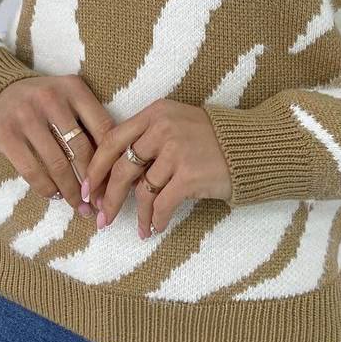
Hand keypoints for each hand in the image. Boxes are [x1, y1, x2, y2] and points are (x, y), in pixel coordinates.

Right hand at [0, 74, 116, 216]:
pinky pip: (32, 170)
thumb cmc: (41, 102)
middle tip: (99, 203)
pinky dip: (47, 188)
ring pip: (58, 164)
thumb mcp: (67, 98)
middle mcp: (51, 98)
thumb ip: (88, 121)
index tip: (115, 183)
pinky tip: (55, 196)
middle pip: (81, 149)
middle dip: (93, 182)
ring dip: (71, 192)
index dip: (111, 160)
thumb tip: (114, 164)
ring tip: (80, 206)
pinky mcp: (6, 134)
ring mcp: (26, 116)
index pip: (103, 127)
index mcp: (73, 87)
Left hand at [82, 99, 232, 238]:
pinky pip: (162, 204)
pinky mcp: (189, 175)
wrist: (252, 147)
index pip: (112, 139)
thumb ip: (148, 140)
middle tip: (101, 218)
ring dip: (138, 215)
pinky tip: (156, 228)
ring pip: (141, 190)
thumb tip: (116, 176)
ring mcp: (176, 151)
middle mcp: (163, 128)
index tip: (87, 188)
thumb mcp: (177, 124)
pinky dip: (156, 220)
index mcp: (156, 113)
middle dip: (108, 197)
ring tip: (140, 228)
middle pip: (121, 168)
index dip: (95, 167)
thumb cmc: (212, 139)